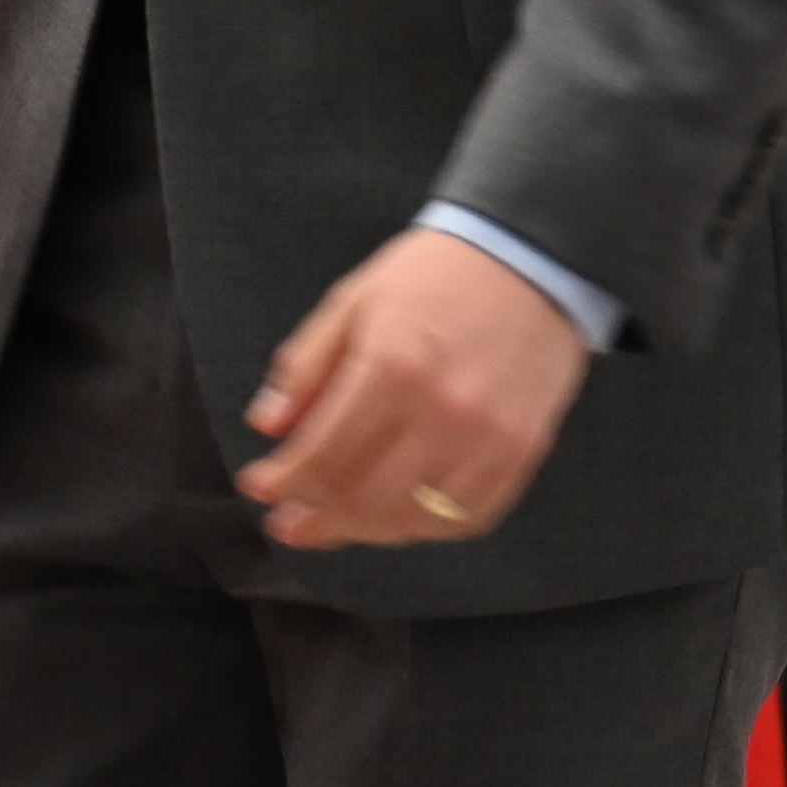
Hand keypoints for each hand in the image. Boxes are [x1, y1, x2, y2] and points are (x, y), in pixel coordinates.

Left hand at [237, 226, 591, 550]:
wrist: (528, 255)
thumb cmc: (436, 275)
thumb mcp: (353, 302)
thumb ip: (305, 366)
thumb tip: (267, 424)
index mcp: (390, 365)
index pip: (321, 452)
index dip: (281, 480)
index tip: (258, 487)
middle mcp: (440, 410)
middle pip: (362, 496)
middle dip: (314, 518)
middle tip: (288, 521)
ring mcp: (487, 437)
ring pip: (412, 518)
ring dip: (364, 530)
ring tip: (334, 524)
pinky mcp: (522, 450)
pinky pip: (468, 516)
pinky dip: (425, 528)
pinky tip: (396, 519)